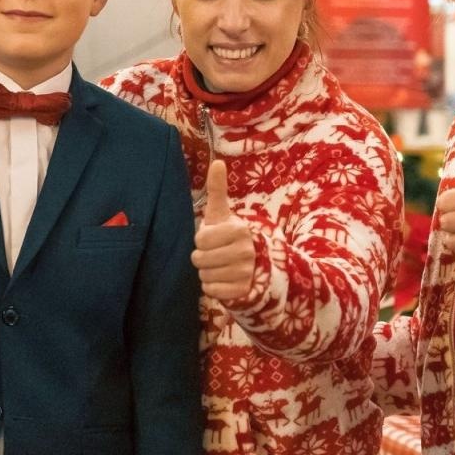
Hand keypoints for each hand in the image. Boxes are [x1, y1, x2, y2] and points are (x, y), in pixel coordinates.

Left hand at [191, 159, 257, 303]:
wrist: (254, 265)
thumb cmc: (229, 236)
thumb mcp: (223, 214)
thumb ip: (217, 190)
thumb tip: (217, 162)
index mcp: (239, 230)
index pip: (200, 239)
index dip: (202, 240)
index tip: (213, 239)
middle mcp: (245, 251)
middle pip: (200, 260)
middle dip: (203, 258)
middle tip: (216, 254)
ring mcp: (246, 273)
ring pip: (205, 276)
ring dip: (207, 273)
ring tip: (220, 266)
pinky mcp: (242, 291)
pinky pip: (212, 291)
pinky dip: (213, 288)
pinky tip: (223, 280)